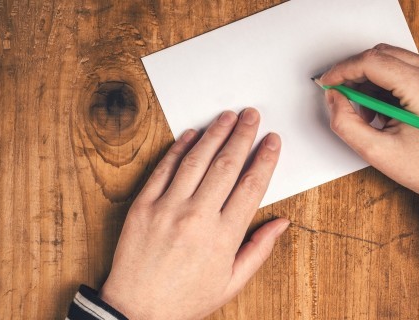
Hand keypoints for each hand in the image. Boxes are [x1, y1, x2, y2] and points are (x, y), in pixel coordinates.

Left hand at [99, 108, 288, 318]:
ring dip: (214, 134)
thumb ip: (259, 249)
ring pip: (196, 160)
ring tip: (227, 116)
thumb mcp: (232, 282)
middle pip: (226, 165)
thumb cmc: (186, 298)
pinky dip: (178, 149)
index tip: (272, 141)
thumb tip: (281, 222)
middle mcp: (197, 217)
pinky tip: (192, 134)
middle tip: (252, 116)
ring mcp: (167, 208)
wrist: (137, 309)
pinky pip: (163, 169)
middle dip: (243, 135)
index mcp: (223, 236)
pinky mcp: (143, 205)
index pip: (251, 185)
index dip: (265, 158)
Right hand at [320, 43, 418, 197]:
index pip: (372, 62)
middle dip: (356, 73)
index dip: (343, 70)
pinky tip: (385, 110)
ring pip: (394, 59)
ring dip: (372, 80)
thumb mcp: (378, 152)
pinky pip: (408, 69)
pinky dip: (388, 83)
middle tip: (342, 97)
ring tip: (369, 113)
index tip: (328, 83)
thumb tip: (334, 98)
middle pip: (382, 54)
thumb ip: (346, 122)